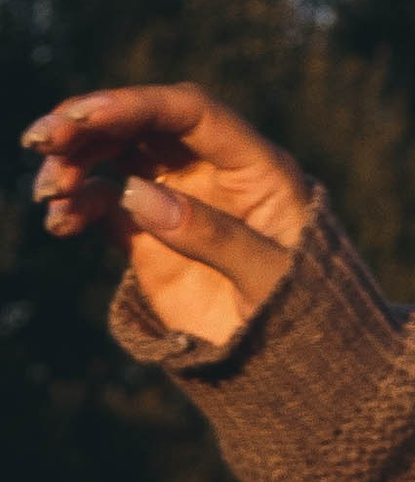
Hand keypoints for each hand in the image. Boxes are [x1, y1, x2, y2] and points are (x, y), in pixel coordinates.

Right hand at [23, 82, 313, 347]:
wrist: (298, 375)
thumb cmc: (306, 322)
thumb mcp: (272, 280)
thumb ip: (214, 236)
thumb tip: (137, 194)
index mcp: (258, 168)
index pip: (192, 113)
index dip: (137, 106)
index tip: (87, 117)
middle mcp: (214, 172)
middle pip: (143, 124)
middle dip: (88, 125)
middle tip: (41, 141)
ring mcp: (181, 200)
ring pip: (117, 157)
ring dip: (74, 163)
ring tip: (48, 193)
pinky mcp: (153, 234)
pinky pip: (106, 203)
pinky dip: (78, 206)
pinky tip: (58, 223)